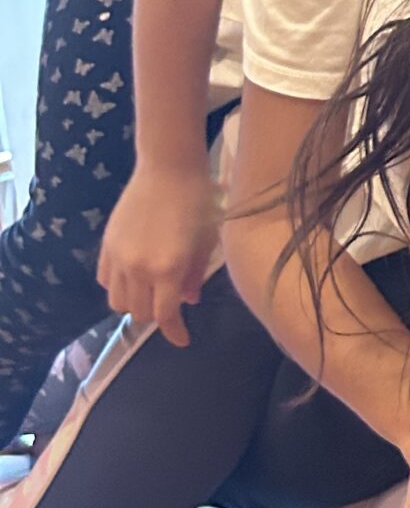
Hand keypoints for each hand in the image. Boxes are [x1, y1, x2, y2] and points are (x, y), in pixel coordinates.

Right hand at [97, 161, 219, 345]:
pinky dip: (118, 286)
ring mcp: (119, 256)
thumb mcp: (206, 241)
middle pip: (139, 313)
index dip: (175, 333)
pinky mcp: (107, 245)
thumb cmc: (199, 201)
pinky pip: (105, 280)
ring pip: (117, 301)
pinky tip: (132, 278)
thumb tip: (188, 300)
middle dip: (157, 317)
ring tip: (150, 294)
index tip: (184, 340)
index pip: (165, 317)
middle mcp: (139, 268)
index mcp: (168, 269)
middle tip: (171, 308)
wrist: (169, 167)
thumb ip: (195, 275)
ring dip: (135, 304)